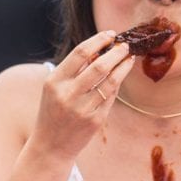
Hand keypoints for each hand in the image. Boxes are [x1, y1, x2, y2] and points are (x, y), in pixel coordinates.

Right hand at [29, 31, 134, 158]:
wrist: (51, 146)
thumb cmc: (54, 112)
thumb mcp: (54, 88)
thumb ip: (73, 70)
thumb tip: (99, 49)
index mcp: (54, 81)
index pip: (80, 53)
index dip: (98, 40)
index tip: (110, 34)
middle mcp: (68, 94)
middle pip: (99, 66)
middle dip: (116, 52)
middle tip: (125, 45)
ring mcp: (83, 109)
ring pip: (110, 81)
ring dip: (123, 67)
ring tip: (129, 58)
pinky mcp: (95, 120)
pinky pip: (111, 97)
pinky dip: (117, 84)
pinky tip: (121, 76)